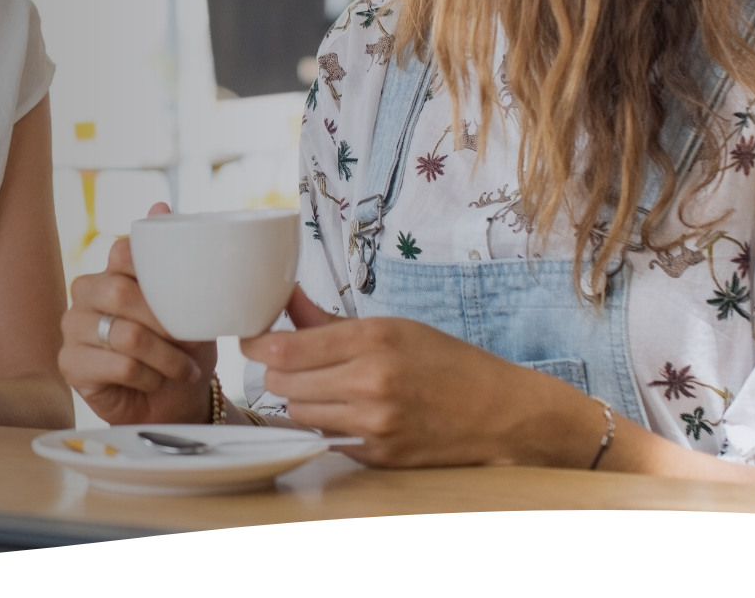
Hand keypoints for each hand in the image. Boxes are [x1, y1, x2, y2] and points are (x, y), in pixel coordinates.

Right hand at [57, 202, 212, 425]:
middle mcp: (85, 293)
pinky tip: (155, 381)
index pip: (122, 252)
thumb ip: (172, 256)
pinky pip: (118, 365)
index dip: (155, 275)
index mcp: (110, 270)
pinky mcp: (70, 364)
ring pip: (124, 334)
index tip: (185, 300)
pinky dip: (148, 377)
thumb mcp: (187, 301)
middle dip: (165, 322)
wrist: (177, 399)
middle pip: (120, 292)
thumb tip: (159, 204)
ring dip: (165, 357)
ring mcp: (72, 328)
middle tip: (191, 342)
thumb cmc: (181, 347)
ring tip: (184, 369)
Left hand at [240, 287, 606, 467]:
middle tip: (290, 363)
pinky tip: (347, 411)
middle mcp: (370, 382)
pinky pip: (326, 438)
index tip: (252, 338)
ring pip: (298, 414)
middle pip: (282, 384)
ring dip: (299, 400)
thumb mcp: (393, 327)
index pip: (285, 349)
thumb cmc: (448, 363)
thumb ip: (329, 320)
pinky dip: (326, 425)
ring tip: (323, 387)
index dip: (257, 343)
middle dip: (278, 373)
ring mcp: (374, 424)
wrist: (502, 414)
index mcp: (373, 339)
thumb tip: (284, 299)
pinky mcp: (377, 455)